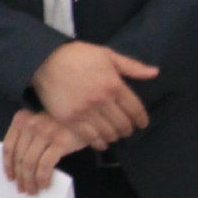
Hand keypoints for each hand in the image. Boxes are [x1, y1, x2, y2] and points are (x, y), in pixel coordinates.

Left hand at [5, 108, 95, 195]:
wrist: (89, 118)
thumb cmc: (62, 123)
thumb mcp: (40, 123)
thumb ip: (27, 136)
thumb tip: (17, 165)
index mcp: (21, 118)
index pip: (8, 146)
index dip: (7, 165)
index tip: (10, 177)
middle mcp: (30, 124)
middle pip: (19, 157)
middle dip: (20, 177)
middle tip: (23, 189)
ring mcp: (45, 132)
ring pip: (29, 163)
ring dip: (29, 180)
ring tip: (33, 190)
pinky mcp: (60, 141)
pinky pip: (45, 165)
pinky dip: (42, 178)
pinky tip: (44, 185)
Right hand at [31, 42, 156, 141]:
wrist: (43, 59)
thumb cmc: (76, 55)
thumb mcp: (106, 54)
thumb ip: (131, 66)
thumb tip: (154, 73)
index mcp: (113, 84)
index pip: (135, 109)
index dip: (141, 119)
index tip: (141, 124)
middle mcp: (101, 100)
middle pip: (122, 123)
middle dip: (128, 130)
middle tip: (127, 131)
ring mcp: (84, 111)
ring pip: (108, 132)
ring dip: (114, 136)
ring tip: (114, 136)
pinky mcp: (69, 118)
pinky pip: (88, 136)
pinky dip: (98, 143)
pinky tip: (101, 143)